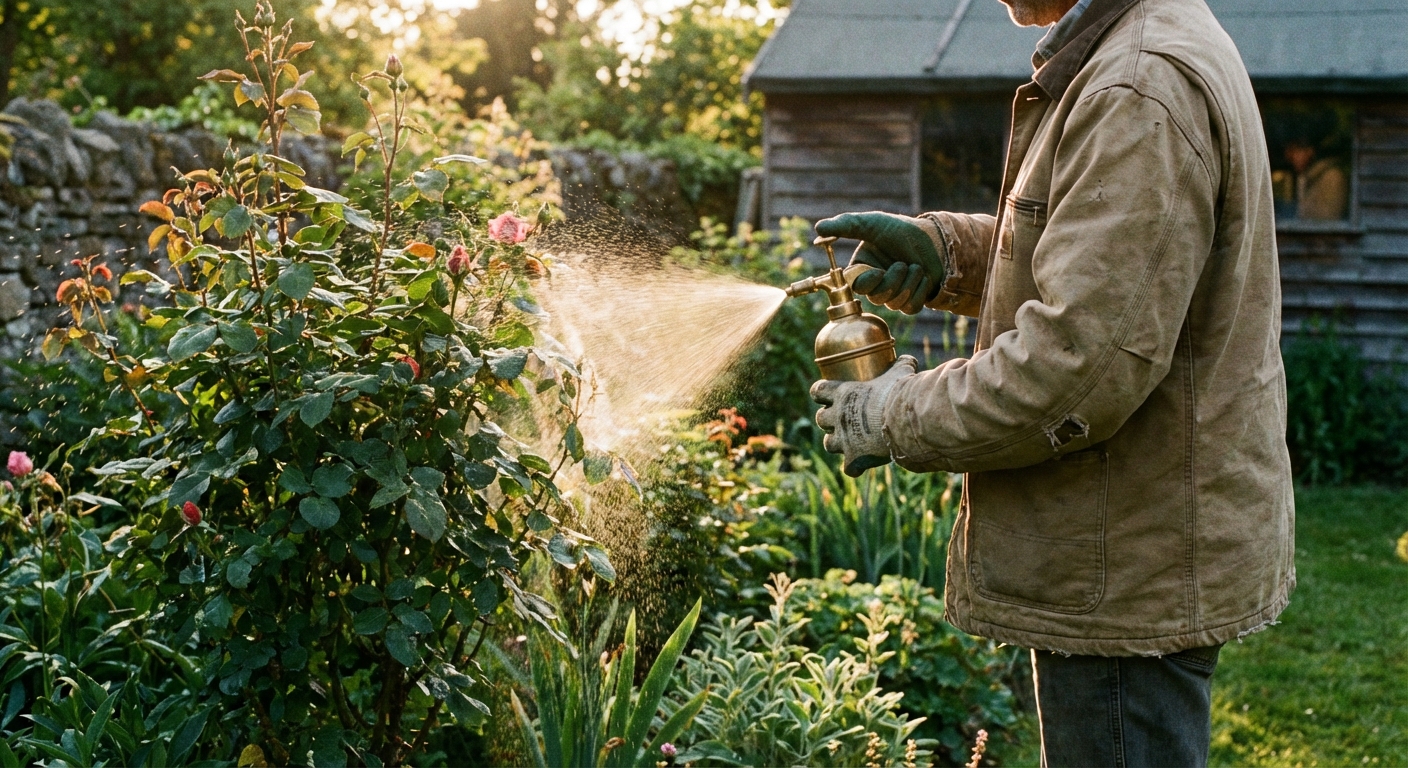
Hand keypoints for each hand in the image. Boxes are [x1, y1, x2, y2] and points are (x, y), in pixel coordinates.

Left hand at [810, 356, 918, 476]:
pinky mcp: (854, 457)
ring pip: (828, 444)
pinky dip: (854, 467)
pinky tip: (862, 465)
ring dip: (836, 442)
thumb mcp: (900, 373)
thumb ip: (901, 365)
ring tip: (848, 442)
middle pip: (820, 419)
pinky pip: (848, 467)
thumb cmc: (900, 393)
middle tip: (841, 419)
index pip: (818, 390)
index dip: (820, 392)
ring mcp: (844, 439)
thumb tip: (909, 359)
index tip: (824, 394)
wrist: (904, 420)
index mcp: (843, 394)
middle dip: (827, 419)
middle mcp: (838, 416)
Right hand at [814, 212, 946, 314]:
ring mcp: (893, 296)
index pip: (856, 287)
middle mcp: (875, 285)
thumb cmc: (899, 230)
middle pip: (877, 297)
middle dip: (893, 280)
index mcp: (862, 270)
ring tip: (916, 266)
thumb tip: (818, 227)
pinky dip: (919, 290)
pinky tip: (923, 276)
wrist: (933, 238)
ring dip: (909, 282)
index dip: (867, 283)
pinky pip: (911, 307)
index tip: (877, 271)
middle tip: (903, 263)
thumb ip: (845, 225)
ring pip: (894, 303)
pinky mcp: (911, 303)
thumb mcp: (871, 224)